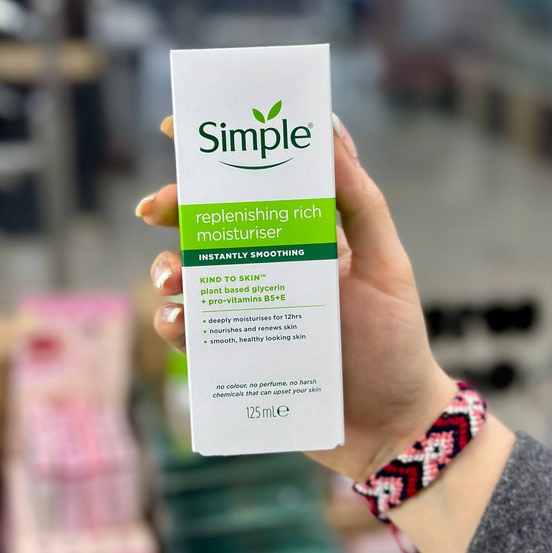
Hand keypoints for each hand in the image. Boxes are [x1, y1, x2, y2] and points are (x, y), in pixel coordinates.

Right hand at [137, 115, 455, 480]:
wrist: (391, 424)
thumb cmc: (395, 341)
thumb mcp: (387, 266)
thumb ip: (361, 204)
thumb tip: (328, 131)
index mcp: (303, 237)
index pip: (256, 185)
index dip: (216, 156)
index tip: (176, 129)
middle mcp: (270, 268)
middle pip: (210, 226)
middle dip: (176, 209)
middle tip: (156, 209)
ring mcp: (251, 309)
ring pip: (190, 276)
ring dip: (165, 268)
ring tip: (171, 278)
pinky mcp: (238, 353)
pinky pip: (193, 333)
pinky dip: (175, 323)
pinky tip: (181, 322)